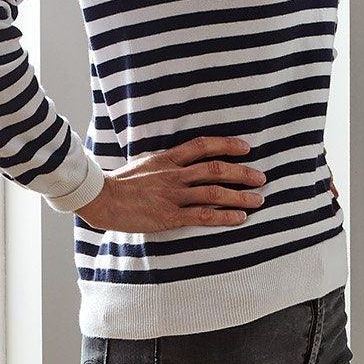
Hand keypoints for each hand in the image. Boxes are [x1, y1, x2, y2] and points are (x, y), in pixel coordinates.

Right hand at [78, 136, 264, 231]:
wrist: (101, 198)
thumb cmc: (122, 184)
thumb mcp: (145, 164)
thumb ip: (167, 164)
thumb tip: (184, 163)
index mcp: (168, 158)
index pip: (203, 145)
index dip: (227, 145)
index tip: (246, 148)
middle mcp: (174, 174)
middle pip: (216, 169)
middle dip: (243, 173)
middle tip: (262, 178)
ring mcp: (173, 195)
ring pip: (215, 192)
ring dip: (241, 196)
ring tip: (259, 200)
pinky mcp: (170, 216)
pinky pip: (204, 216)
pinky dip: (225, 216)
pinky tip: (241, 219)